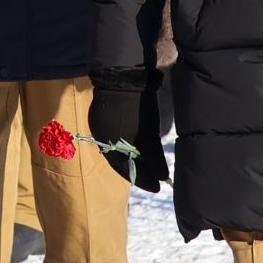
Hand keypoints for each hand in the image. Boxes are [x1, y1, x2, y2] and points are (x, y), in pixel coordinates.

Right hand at [86, 76, 169, 191]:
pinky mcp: (103, 117)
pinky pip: (114, 139)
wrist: (124, 75)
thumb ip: (153, 157)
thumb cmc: (137, 106)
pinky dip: (126, 147)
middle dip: (136, 171)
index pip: (125, 169)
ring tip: (147, 166)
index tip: (157, 187)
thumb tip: (161, 178)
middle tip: (153, 179)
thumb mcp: (149, 133)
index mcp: (109, 144)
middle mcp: (101, 138)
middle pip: (119, 161)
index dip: (142, 179)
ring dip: (131, 159)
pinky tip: (136, 148)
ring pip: (116, 150)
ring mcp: (100, 126)